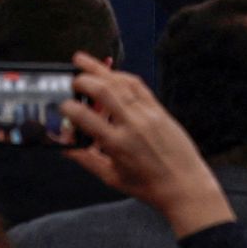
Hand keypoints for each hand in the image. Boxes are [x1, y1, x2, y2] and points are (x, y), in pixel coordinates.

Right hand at [62, 53, 233, 237]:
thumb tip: (65, 148)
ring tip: (83, 61)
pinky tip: (111, 74)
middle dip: (84, 80)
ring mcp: (148, 114)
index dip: (69, 108)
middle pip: (105, 91)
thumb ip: (87, 160)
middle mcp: (133, 125)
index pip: (86, 118)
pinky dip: (121, 76)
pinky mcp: (159, 109)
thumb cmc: (148, 185)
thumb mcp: (112, 177)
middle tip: (72, 79)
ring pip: (121, 83)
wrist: (184, 184)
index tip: (62, 105)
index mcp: (117, 144)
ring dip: (100, 70)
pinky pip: (138, 86)